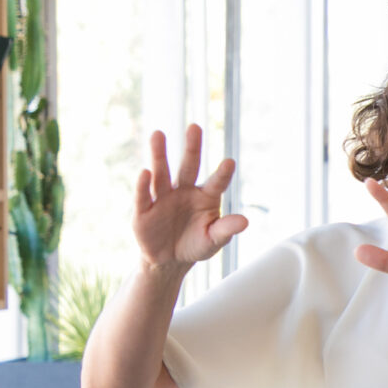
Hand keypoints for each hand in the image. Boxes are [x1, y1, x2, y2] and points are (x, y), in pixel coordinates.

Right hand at [132, 125, 245, 269]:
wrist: (170, 260)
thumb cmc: (196, 244)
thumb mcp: (213, 240)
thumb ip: (226, 229)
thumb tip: (245, 221)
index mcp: (206, 196)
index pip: (216, 182)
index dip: (222, 173)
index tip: (230, 162)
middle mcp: (184, 191)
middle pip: (188, 166)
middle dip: (191, 148)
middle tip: (194, 127)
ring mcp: (163, 198)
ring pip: (161, 173)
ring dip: (159, 155)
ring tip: (158, 134)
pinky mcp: (144, 211)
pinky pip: (143, 196)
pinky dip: (143, 185)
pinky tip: (144, 171)